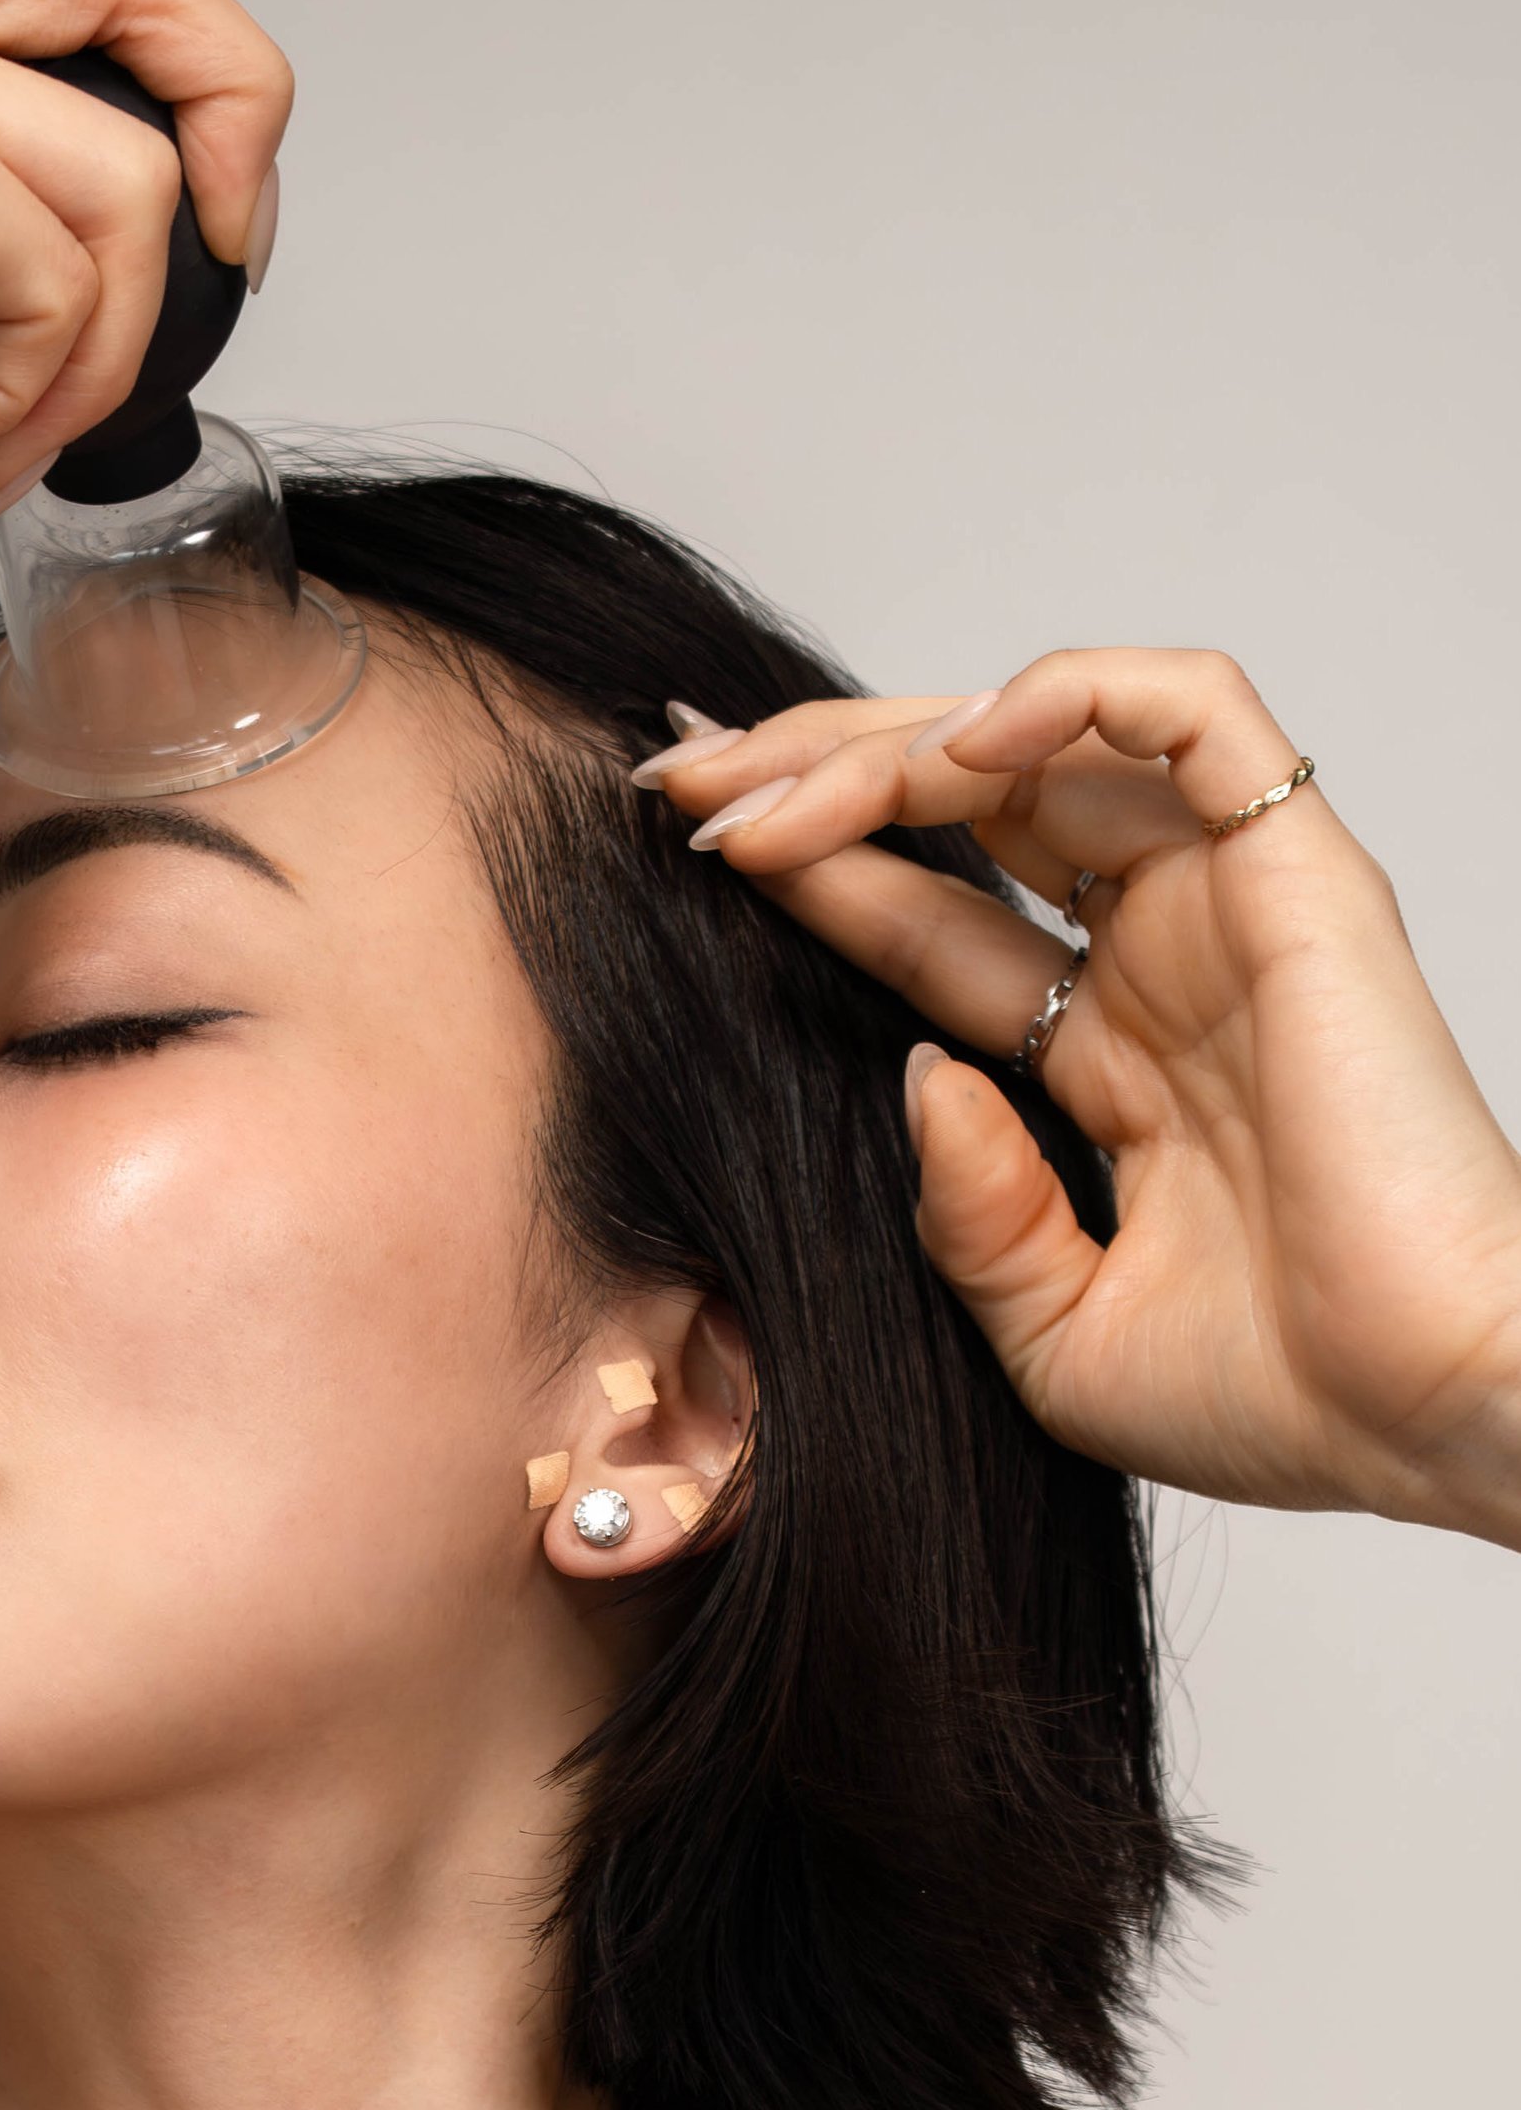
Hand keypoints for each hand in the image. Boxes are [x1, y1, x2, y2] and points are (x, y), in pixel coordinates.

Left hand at [639, 653, 1520, 1544]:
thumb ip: (966, 1207)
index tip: (679, 838)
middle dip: (812, 774)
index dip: (808, 863)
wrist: (1431, 1418)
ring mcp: (1228, 909)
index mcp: (1106, 1058)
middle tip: (680, 789)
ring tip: (767, 797)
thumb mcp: (1051, 1333)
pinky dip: (1068, 690)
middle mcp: (1161, 962)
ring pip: (1049, 735)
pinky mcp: (1299, 875)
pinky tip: (952, 751)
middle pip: (967, 804)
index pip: (929, 916)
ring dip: (892, 740)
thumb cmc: (1285, 1397)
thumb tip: (911, 1072)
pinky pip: (1193, 709)